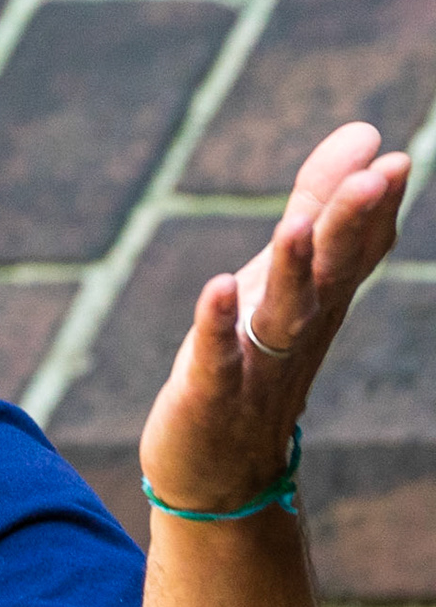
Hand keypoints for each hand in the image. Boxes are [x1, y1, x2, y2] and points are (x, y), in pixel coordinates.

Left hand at [139, 122, 410, 513]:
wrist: (221, 472)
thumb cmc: (255, 360)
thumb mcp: (287, 278)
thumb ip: (319, 206)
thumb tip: (366, 134)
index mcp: (318, 303)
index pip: (354, 250)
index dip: (373, 207)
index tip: (395, 158)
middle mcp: (298, 331)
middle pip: (330, 272)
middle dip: (351, 224)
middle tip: (378, 175)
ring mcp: (258, 365)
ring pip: (283, 313)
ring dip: (291, 269)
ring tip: (295, 223)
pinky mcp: (212, 395)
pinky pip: (218, 359)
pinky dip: (217, 325)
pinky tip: (217, 287)